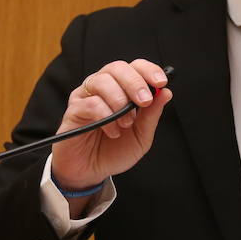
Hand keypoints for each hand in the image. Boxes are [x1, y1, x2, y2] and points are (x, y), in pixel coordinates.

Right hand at [50, 59, 171, 194]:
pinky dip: (106, 117)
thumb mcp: (141, 135)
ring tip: (126, 124)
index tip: (161, 82)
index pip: (135, 67)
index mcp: (122, 89)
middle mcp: (104, 87)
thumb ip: (151, 114)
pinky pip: (90, 103)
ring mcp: (86, 96)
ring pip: (102, 81)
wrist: (92, 172)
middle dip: (135, 82)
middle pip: (118, 67)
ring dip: (119, 101)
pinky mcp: (74, 110)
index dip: (149, 70)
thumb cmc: (115, 150)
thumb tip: (166, 93)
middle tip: (144, 101)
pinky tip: (113, 132)